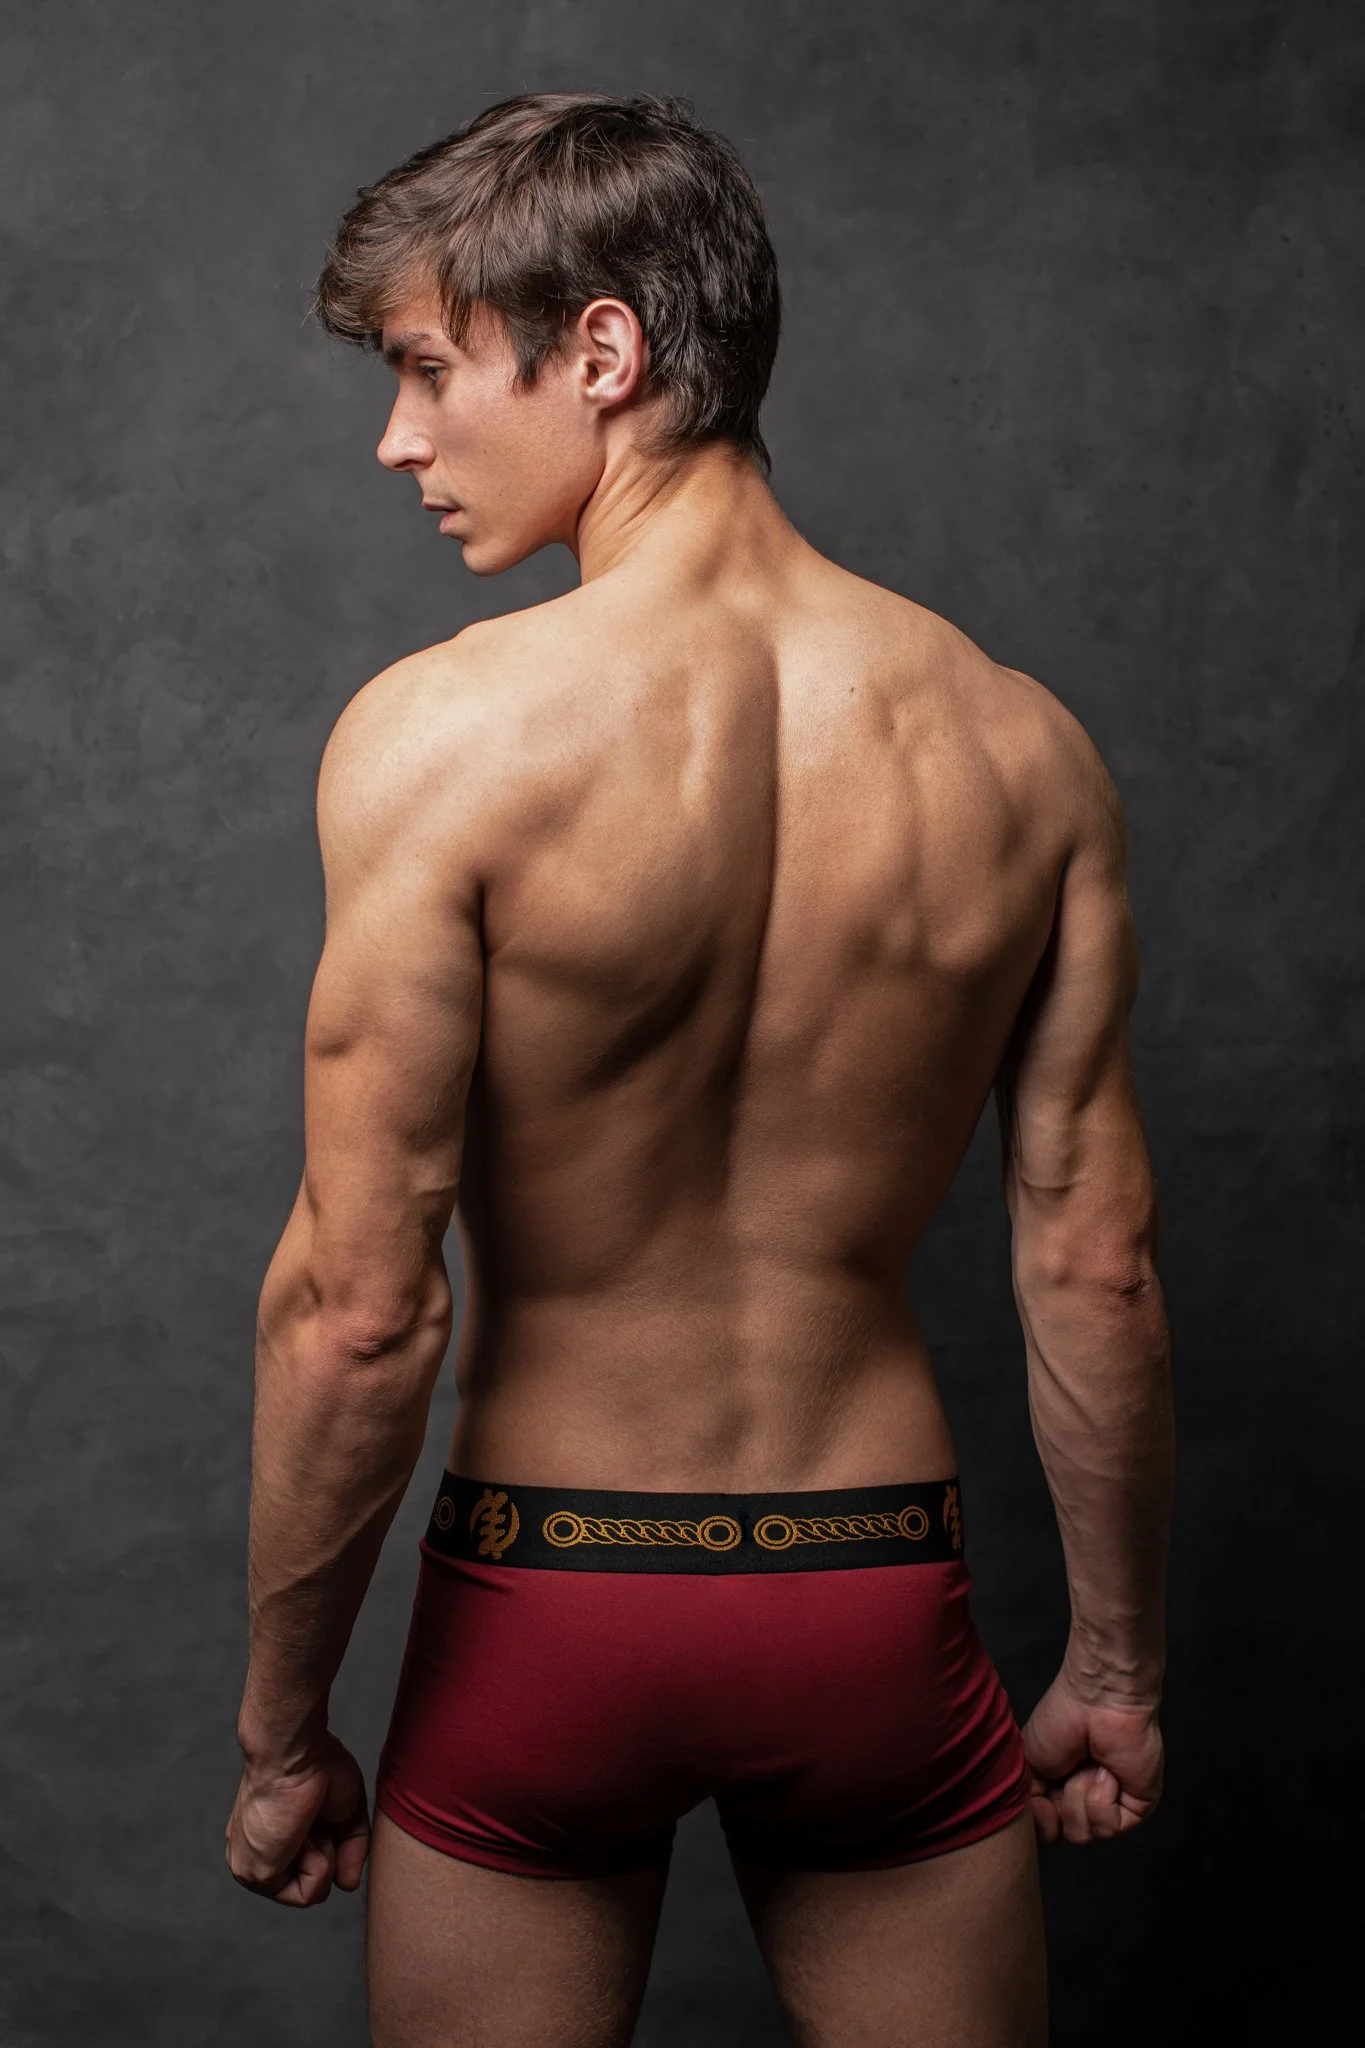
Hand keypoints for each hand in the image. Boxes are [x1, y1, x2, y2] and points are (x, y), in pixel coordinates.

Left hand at [225, 1728, 370, 1906]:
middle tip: (317, 1818)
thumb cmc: (320, 1767)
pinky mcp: (258, 1875)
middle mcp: (257, 1855)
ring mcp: (253, 1868)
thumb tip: (347, 1885)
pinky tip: (303, 1833)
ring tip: (309, 1823)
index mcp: (271, 1839)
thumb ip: (351, 1852)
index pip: (309, 1868)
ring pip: (310, 1892)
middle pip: (311, 1883)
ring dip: (325, 1857)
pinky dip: (320, 1863)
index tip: (323, 1813)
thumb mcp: (346, 1814)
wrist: (295, 1754)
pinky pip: (307, 1894)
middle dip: (328, 1852)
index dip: (332, 1845)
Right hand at [1021, 1667, 1163, 1844]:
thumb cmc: (1061, 1721)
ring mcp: (1114, 1804)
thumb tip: (1050, 1835)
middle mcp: (1087, 1799)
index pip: (1050, 1829)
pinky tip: (1106, 1773)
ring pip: (1088, 1834)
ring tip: (1089, 1766)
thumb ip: (1032, 1805)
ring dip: (1081, 1797)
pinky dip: (1102, 1799)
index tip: (1040, 1793)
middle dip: (1062, 1804)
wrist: (1096, 1703)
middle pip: (1069, 1835)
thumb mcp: (1028, 1764)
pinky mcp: (1137, 1807)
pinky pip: (1112, 1827)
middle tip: (1068, 1770)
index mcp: (1061, 1788)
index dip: (1042, 1818)